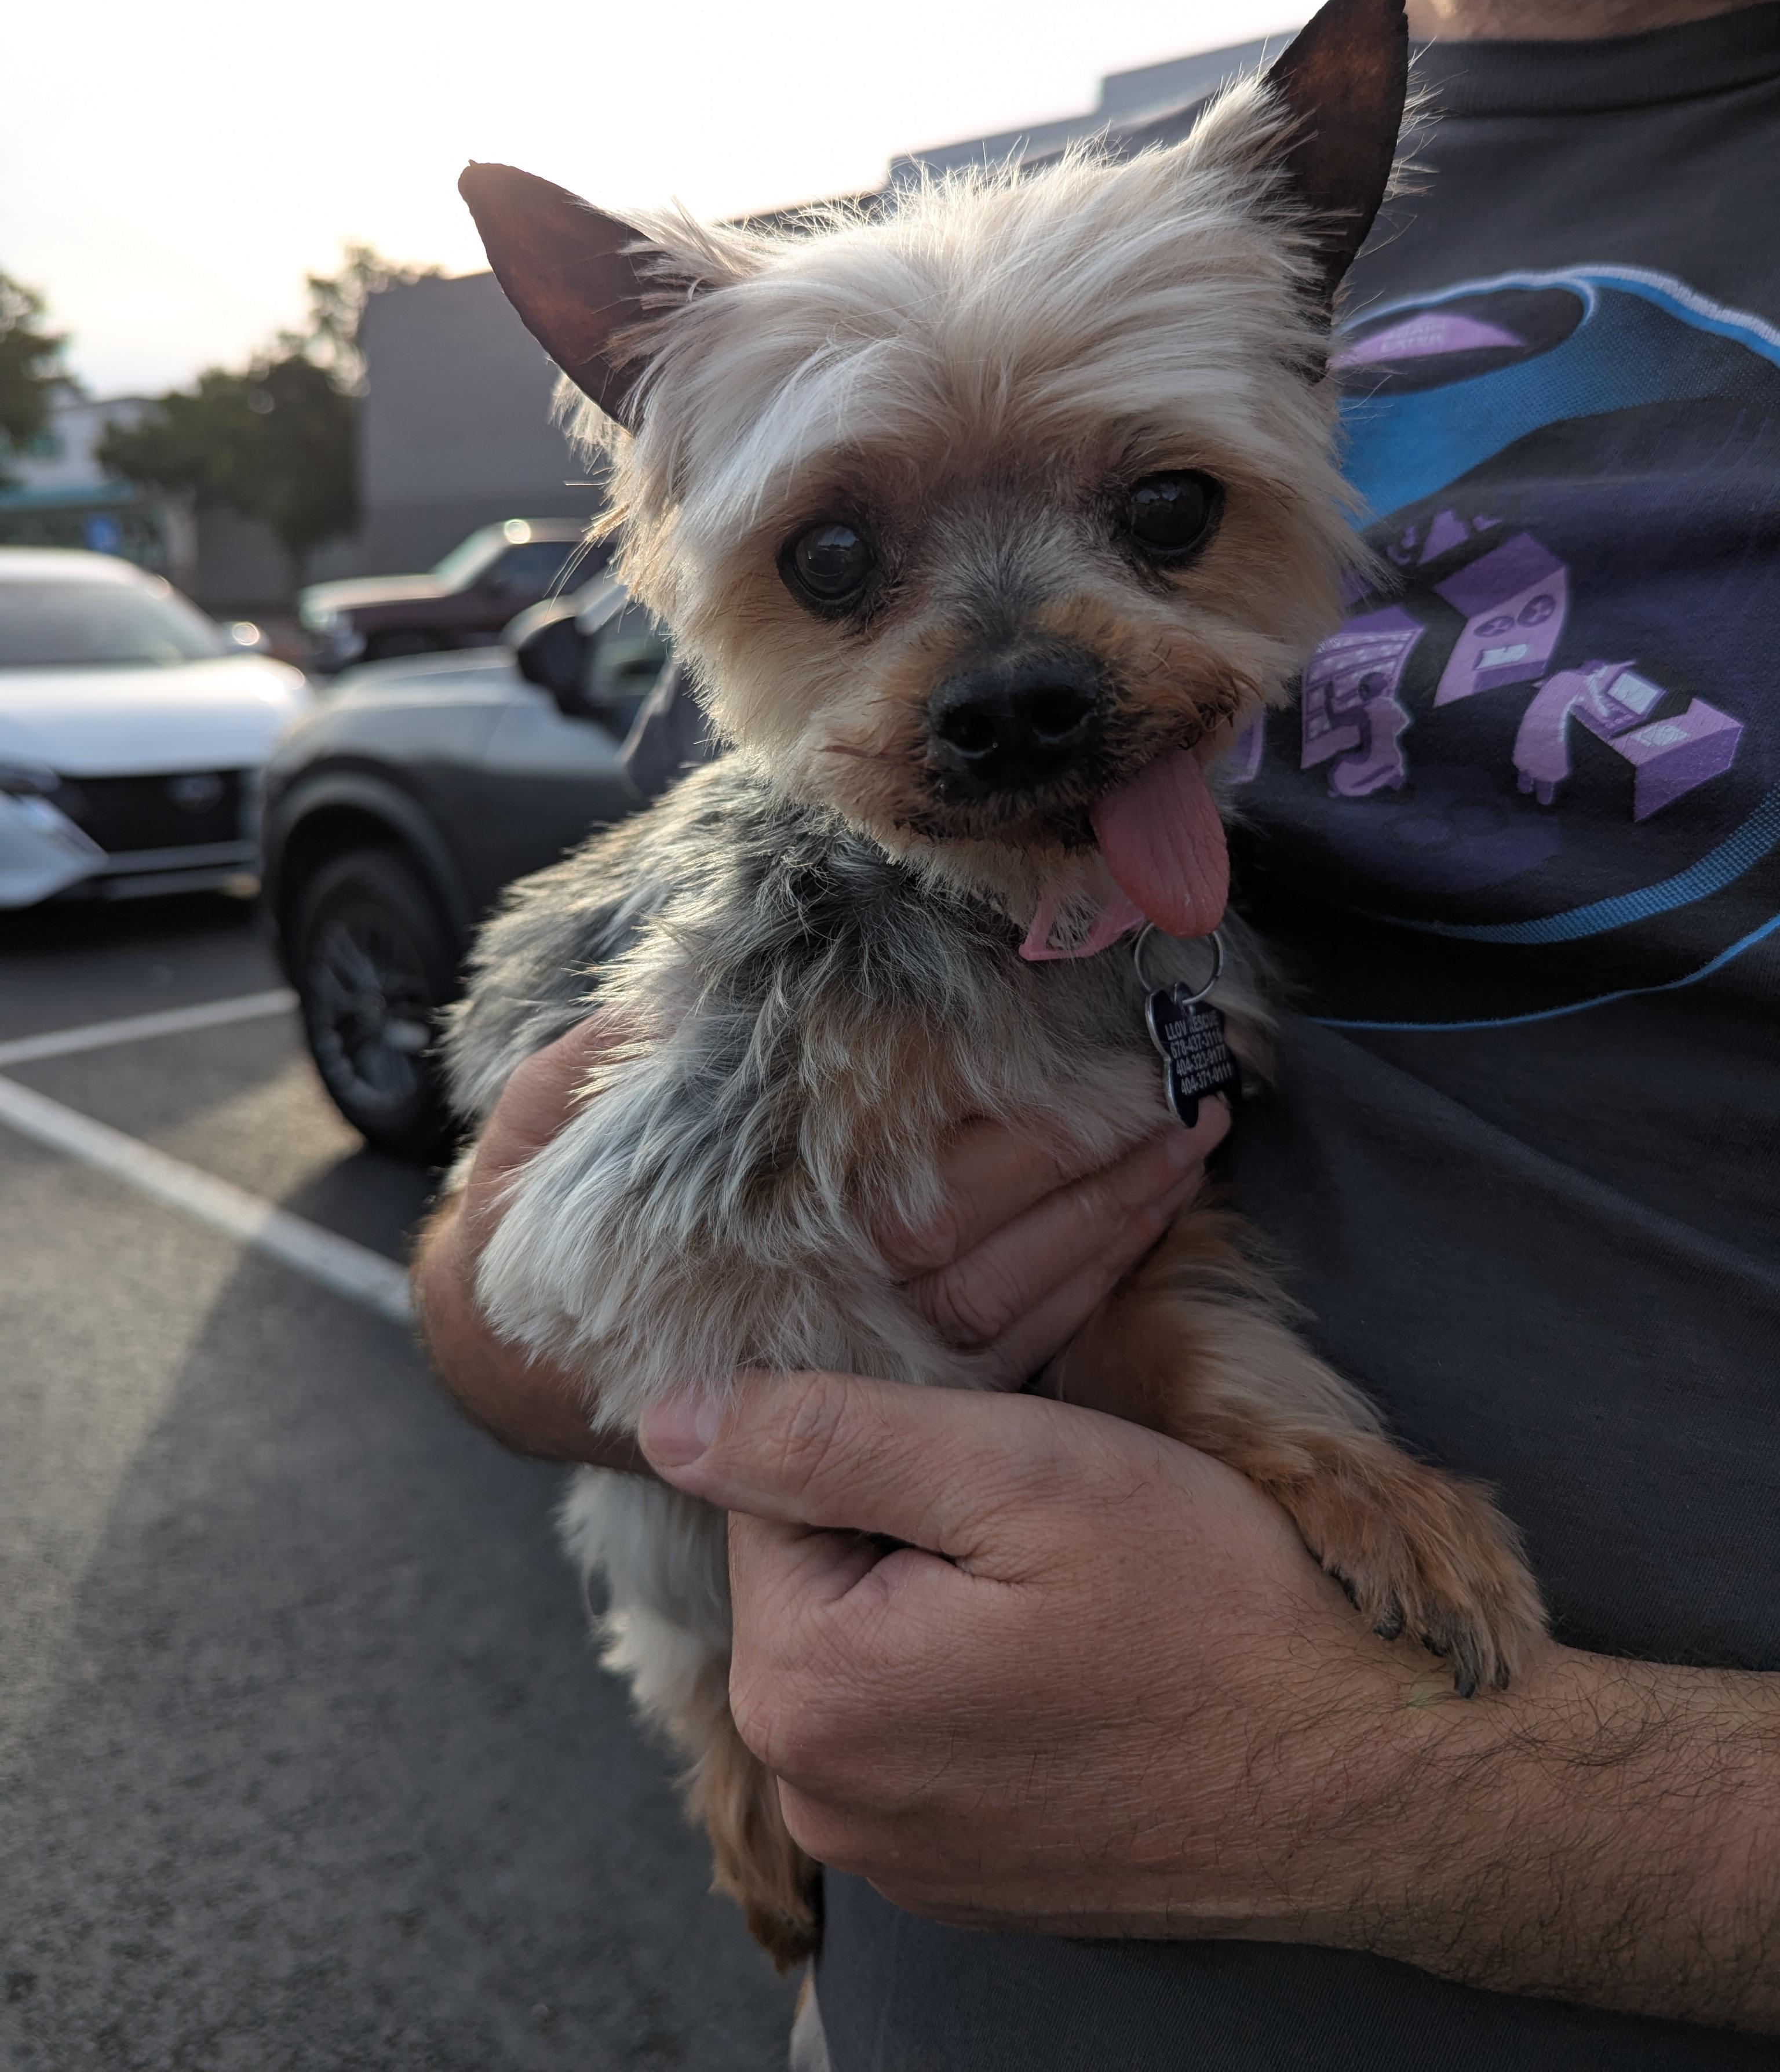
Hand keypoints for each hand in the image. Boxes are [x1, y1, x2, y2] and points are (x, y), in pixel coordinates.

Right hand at [412, 1018, 1228, 1459]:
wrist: (514, 1364)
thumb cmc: (533, 1235)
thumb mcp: (528, 1130)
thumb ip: (594, 1064)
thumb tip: (672, 991)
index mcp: (753, 1248)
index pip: (912, 1191)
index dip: (1021, 1136)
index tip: (1108, 1065)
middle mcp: (819, 1315)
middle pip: (992, 1240)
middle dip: (1098, 1164)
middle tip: (1195, 1085)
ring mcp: (859, 1361)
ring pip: (1017, 1296)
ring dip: (1114, 1220)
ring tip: (1195, 1135)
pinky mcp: (883, 1387)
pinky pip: (1008, 1349)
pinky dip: (1086, 1289)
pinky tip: (1144, 1223)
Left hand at [640, 1370, 1779, 2030]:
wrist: (1368, 1779)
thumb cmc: (1207, 1607)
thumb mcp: (1014, 1473)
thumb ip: (823, 1437)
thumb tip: (661, 1417)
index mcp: (804, 1695)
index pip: (768, 1489)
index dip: (884, 1428)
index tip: (997, 1435)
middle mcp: (823, 1799)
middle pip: (818, 1572)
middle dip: (913, 1511)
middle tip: (1052, 1504)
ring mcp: (895, 1854)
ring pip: (878, 1643)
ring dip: (955, 1587)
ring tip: (1077, 1581)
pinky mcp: (966, 1871)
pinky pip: (930, 1726)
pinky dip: (988, 1671)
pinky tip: (1084, 1653)